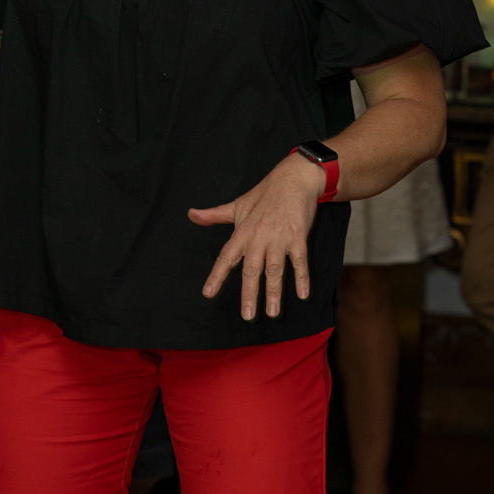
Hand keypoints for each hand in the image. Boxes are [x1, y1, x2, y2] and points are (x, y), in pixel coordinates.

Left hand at [189, 154, 323, 319]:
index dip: (216, 275)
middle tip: (247, 315)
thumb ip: (214, 215)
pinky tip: (302, 295)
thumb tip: (191, 214)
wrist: (294, 178)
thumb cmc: (264, 193)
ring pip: (275, 269)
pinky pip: (300, 260)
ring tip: (272, 313)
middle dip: (249, 293)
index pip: (226, 257)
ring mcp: (279, 238)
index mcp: (242, 231)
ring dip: (274, 291)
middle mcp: (258, 237)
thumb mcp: (237, 204)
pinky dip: (302, 277)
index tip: (208, 293)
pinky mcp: (298, 236)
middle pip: (252, 269)